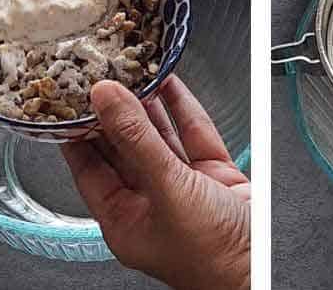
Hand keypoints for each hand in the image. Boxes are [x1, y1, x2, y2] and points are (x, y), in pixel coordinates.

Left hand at [62, 77, 250, 289]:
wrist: (264, 262)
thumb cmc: (209, 253)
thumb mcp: (165, 189)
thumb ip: (137, 139)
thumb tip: (107, 99)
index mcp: (123, 218)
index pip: (90, 167)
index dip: (78, 132)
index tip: (68, 100)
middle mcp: (150, 200)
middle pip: (125, 146)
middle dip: (116, 111)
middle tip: (103, 74)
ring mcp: (184, 185)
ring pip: (160, 136)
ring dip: (148, 103)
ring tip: (134, 70)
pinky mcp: (215, 172)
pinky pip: (193, 133)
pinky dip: (182, 106)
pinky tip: (170, 84)